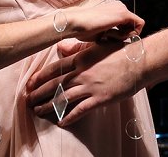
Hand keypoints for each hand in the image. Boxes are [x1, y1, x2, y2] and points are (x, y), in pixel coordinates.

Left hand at [25, 39, 142, 124]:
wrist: (139, 61)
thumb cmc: (120, 52)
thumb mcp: (96, 46)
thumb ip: (77, 49)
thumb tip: (61, 48)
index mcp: (80, 58)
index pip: (53, 69)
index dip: (39, 77)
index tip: (29, 84)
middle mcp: (82, 73)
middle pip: (54, 85)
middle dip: (39, 93)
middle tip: (28, 100)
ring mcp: (90, 86)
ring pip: (63, 98)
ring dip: (49, 105)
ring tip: (38, 111)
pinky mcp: (100, 98)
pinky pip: (81, 110)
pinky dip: (69, 116)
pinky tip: (61, 121)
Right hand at [67, 0, 142, 42]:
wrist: (76, 23)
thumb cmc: (83, 29)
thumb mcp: (101, 32)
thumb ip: (111, 33)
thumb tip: (119, 41)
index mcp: (113, 9)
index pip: (128, 23)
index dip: (123, 34)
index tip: (110, 39)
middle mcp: (119, 6)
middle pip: (133, 25)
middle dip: (124, 35)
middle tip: (109, 38)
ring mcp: (122, 9)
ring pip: (135, 26)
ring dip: (124, 35)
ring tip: (108, 36)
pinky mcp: (124, 14)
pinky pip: (137, 26)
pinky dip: (128, 34)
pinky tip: (112, 35)